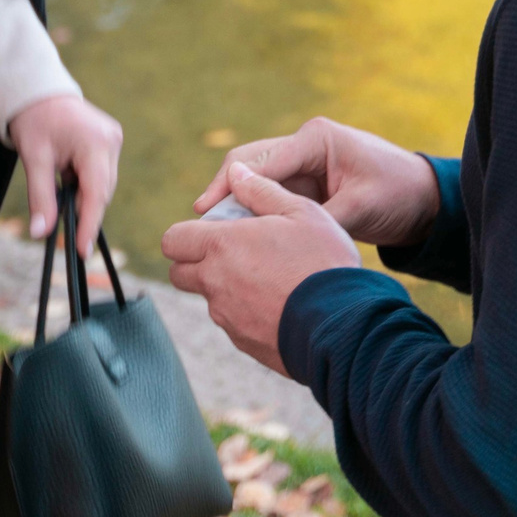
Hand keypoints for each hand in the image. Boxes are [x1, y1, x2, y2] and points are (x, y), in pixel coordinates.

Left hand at [10, 93, 123, 251]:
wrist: (38, 93)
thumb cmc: (34, 121)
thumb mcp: (33, 160)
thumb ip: (40, 197)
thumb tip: (41, 232)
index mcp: (95, 142)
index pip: (96, 193)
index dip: (89, 225)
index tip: (81, 250)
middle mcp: (111, 140)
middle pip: (102, 191)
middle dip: (85, 213)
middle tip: (68, 235)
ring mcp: (113, 139)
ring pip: (103, 185)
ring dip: (85, 198)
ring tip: (62, 198)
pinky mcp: (110, 141)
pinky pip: (101, 174)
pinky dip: (87, 185)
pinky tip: (69, 184)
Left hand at [160, 164, 361, 375]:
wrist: (343, 326)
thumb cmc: (324, 263)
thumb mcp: (301, 212)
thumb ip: (262, 190)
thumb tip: (236, 173)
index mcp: (222, 246)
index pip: (172, 240)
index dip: (186, 235)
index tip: (210, 232)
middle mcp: (215, 283)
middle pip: (180, 274)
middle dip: (196, 262)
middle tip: (233, 254)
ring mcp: (227, 318)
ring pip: (211, 299)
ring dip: (227, 288)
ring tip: (270, 278)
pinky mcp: (244, 343)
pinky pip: (234, 324)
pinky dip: (248, 313)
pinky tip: (282, 304)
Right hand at [193, 117, 439, 249]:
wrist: (425, 200)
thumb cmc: (399, 195)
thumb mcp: (360, 208)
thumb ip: (316, 217)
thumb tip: (276, 237)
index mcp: (315, 139)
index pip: (262, 160)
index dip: (230, 186)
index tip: (204, 211)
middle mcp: (303, 145)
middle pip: (249, 164)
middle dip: (223, 192)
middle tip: (200, 224)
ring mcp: (303, 163)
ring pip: (255, 181)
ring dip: (236, 205)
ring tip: (211, 235)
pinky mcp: (305, 184)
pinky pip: (269, 196)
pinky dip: (254, 213)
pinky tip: (237, 236)